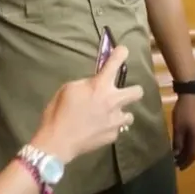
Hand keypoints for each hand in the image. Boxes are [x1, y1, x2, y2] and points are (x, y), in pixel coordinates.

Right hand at [30, 46, 143, 162]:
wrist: (57, 142)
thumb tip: (93, 84)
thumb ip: (85, 84)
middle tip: (121, 94)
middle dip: (133, 91)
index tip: (123, 51)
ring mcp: (115, 120)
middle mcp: (113, 101)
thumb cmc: (58, 113)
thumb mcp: (67, 90)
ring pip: (130, 115)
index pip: (115, 63)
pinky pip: (117, 129)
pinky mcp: (113, 136)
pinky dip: (110, 128)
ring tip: (109, 116)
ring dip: (121, 113)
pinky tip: (99, 130)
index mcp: (99, 86)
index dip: (121, 54)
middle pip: (137, 92)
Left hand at [171, 94, 194, 168]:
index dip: (186, 162)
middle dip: (187, 158)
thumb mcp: (178, 127)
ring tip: (180, 156)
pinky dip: (189, 145)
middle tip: (178, 164)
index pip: (193, 153)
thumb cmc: (183, 112)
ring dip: (188, 152)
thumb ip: (178, 142)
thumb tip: (177, 154)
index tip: (179, 168)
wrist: (189, 95)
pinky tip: (183, 144)